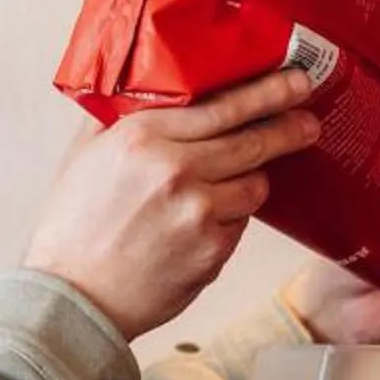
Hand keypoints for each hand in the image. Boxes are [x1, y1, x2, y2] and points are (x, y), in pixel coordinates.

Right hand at [26, 71, 321, 342]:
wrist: (73, 297)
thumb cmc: (73, 228)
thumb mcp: (83, 156)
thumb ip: (118, 118)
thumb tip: (146, 87)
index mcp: (142, 136)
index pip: (223, 105)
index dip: (267, 93)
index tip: (295, 82)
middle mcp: (175, 169)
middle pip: (253, 142)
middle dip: (288, 129)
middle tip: (307, 123)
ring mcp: (198, 212)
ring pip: (254, 185)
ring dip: (248, 183)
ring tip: (223, 191)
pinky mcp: (213, 251)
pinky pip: (240, 224)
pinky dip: (227, 221)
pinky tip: (197, 228)